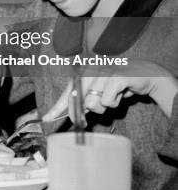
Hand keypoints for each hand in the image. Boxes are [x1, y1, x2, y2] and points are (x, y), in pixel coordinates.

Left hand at [43, 60, 177, 120]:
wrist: (144, 74)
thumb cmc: (117, 85)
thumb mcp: (99, 92)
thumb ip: (86, 100)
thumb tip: (73, 116)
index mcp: (83, 72)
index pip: (67, 92)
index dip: (56, 107)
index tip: (46, 118)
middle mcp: (90, 70)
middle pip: (77, 100)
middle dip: (81, 113)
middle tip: (85, 120)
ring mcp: (103, 72)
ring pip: (92, 103)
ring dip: (103, 107)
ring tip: (111, 98)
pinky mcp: (116, 77)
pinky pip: (107, 101)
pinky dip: (114, 102)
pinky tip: (120, 94)